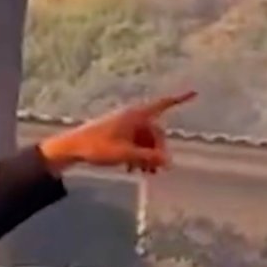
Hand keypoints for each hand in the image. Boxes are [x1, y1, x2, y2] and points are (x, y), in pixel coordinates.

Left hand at [39, 92, 194, 174]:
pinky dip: (137, 154)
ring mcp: (124, 125)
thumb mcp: (126, 154)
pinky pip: (135, 142)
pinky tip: (133, 169)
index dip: (179, 99)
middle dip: (158, 150)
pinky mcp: (117, 133)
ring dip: (147, 155)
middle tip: (157, 170)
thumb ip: (148, 158)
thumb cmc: (97, 147)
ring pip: (145, 139)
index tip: (194, 92)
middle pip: (155, 131)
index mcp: (135, 115)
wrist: (72, 148)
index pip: (162, 105)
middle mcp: (132, 117)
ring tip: (146, 174)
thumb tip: (169, 162)